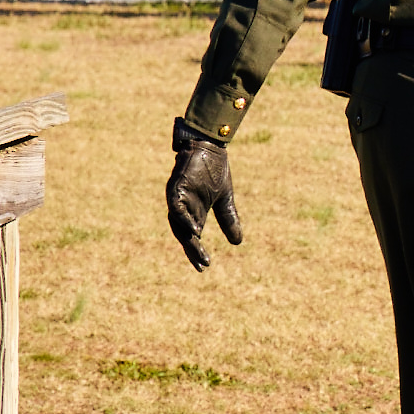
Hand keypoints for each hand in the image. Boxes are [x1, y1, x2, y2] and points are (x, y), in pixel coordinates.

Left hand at [166, 120, 243, 270]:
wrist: (209, 146)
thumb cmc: (214, 171)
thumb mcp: (225, 199)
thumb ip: (228, 220)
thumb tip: (237, 243)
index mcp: (194, 212)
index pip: (193, 237)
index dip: (197, 252)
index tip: (205, 266)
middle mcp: (183, 208)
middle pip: (184, 234)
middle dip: (193, 250)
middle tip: (202, 263)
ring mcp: (177, 198)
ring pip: (178, 223)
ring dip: (188, 238)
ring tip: (198, 250)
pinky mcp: (176, 187)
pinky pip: (176, 207)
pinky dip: (183, 219)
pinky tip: (194, 229)